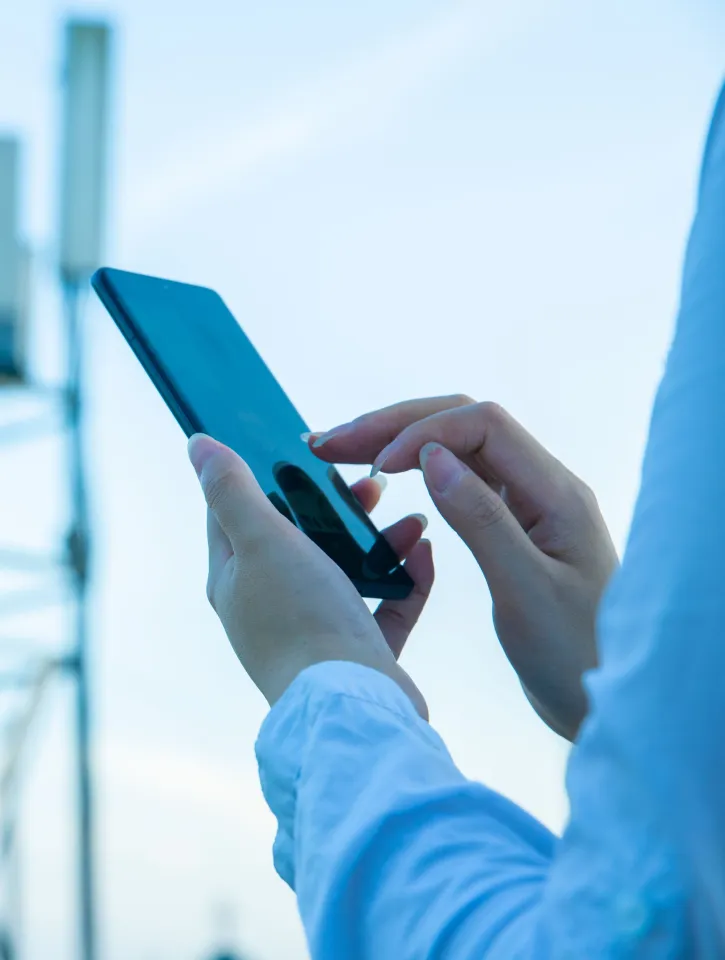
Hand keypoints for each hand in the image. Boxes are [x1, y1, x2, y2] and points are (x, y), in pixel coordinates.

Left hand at [187, 434, 431, 716]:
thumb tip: (197, 444)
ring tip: (408, 516)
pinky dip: (405, 577)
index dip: (261, 476)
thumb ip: (232, 491)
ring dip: (377, 537)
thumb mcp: (261, 540)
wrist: (354, 706)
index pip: (236, 514)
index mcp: (236, 579)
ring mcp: (314, 630)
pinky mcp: (358, 651)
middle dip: (334, 505)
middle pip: (299, 538)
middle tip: (368, 481)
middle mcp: (269, 605)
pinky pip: (385, 604)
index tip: (298, 449)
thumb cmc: (300, 620)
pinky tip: (424, 551)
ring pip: (346, 569)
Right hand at [306, 397, 618, 740]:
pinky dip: (415, 474)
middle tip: (328, 443)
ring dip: (398, 443)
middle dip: (395, 426)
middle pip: (463, 426)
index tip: (375, 465)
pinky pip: (459, 482)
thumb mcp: (525, 591)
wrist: (604, 699)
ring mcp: (526, 505)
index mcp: (555, 493)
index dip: (423, 430)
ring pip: (456, 451)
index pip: (484, 424)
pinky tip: (382, 482)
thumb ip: (482, 520)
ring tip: (339, 453)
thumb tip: (432, 457)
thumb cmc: (575, 655)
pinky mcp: (511, 527)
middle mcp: (542, 486)